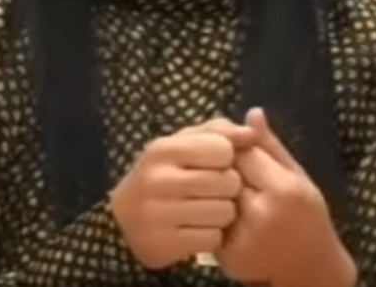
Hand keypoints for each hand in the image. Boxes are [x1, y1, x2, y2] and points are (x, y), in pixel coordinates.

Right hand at [110, 118, 255, 269]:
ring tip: (207, 210)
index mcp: (163, 149)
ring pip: (224, 212)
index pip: (222, 148)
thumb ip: (219, 132)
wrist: (122, 219)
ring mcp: (157, 214)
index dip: (226, 158)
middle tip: (214, 191)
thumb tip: (252, 131)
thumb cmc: (164, 173)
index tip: (215, 165)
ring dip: (223, 214)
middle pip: (227, 182)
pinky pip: (212, 239)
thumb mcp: (183, 144)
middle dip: (229, 188)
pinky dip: (212, 236)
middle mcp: (157, 179)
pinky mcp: (163, 245)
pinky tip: (198, 230)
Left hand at [217, 108, 355, 286]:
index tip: (241, 150)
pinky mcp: (228, 256)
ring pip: (212, 198)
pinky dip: (212, 215)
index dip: (238, 148)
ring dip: (213, 190)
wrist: (310, 268)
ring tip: (223, 188)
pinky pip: (211, 222)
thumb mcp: (298, 176)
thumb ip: (271, 146)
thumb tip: (252, 111)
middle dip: (222, 168)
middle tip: (228, 169)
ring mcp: (242, 238)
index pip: (243, 153)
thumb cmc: (308, 215)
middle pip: (223, 175)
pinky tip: (222, 212)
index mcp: (282, 191)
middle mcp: (260, 215)